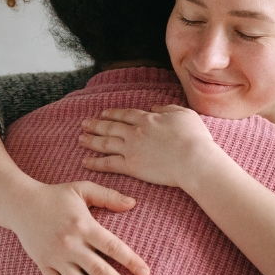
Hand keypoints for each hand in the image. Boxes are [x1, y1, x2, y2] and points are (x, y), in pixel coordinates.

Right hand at [7, 180, 150, 274]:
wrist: (19, 203)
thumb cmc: (55, 195)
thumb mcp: (82, 188)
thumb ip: (109, 196)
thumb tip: (133, 203)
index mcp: (84, 226)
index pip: (112, 247)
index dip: (130, 261)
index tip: (145, 274)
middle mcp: (71, 244)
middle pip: (99, 270)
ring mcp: (56, 257)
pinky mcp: (44, 264)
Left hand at [79, 105, 219, 191]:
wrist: (193, 159)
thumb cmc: (194, 137)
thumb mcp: (184, 114)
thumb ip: (168, 108)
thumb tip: (155, 107)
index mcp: (148, 119)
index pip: (126, 114)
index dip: (113, 113)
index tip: (104, 113)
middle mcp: (135, 132)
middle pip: (110, 127)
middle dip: (96, 124)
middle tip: (84, 123)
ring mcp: (131, 149)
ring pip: (105, 143)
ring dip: (91, 140)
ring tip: (80, 139)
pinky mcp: (131, 167)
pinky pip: (108, 163)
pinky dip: (95, 162)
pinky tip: (85, 161)